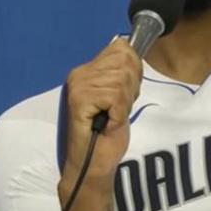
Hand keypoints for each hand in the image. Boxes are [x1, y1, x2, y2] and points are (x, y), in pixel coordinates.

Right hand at [59, 37, 141, 201]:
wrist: (92, 163)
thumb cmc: (106, 133)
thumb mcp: (118, 96)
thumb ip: (121, 72)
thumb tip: (129, 47)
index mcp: (87, 70)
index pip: (121, 47)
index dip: (133, 70)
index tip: (124, 94)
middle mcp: (79, 74)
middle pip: (125, 62)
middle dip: (130, 88)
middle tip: (117, 109)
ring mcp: (78, 86)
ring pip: (122, 80)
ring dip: (124, 103)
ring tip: (111, 116)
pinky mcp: (80, 100)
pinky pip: (116, 97)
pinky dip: (119, 113)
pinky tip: (108, 123)